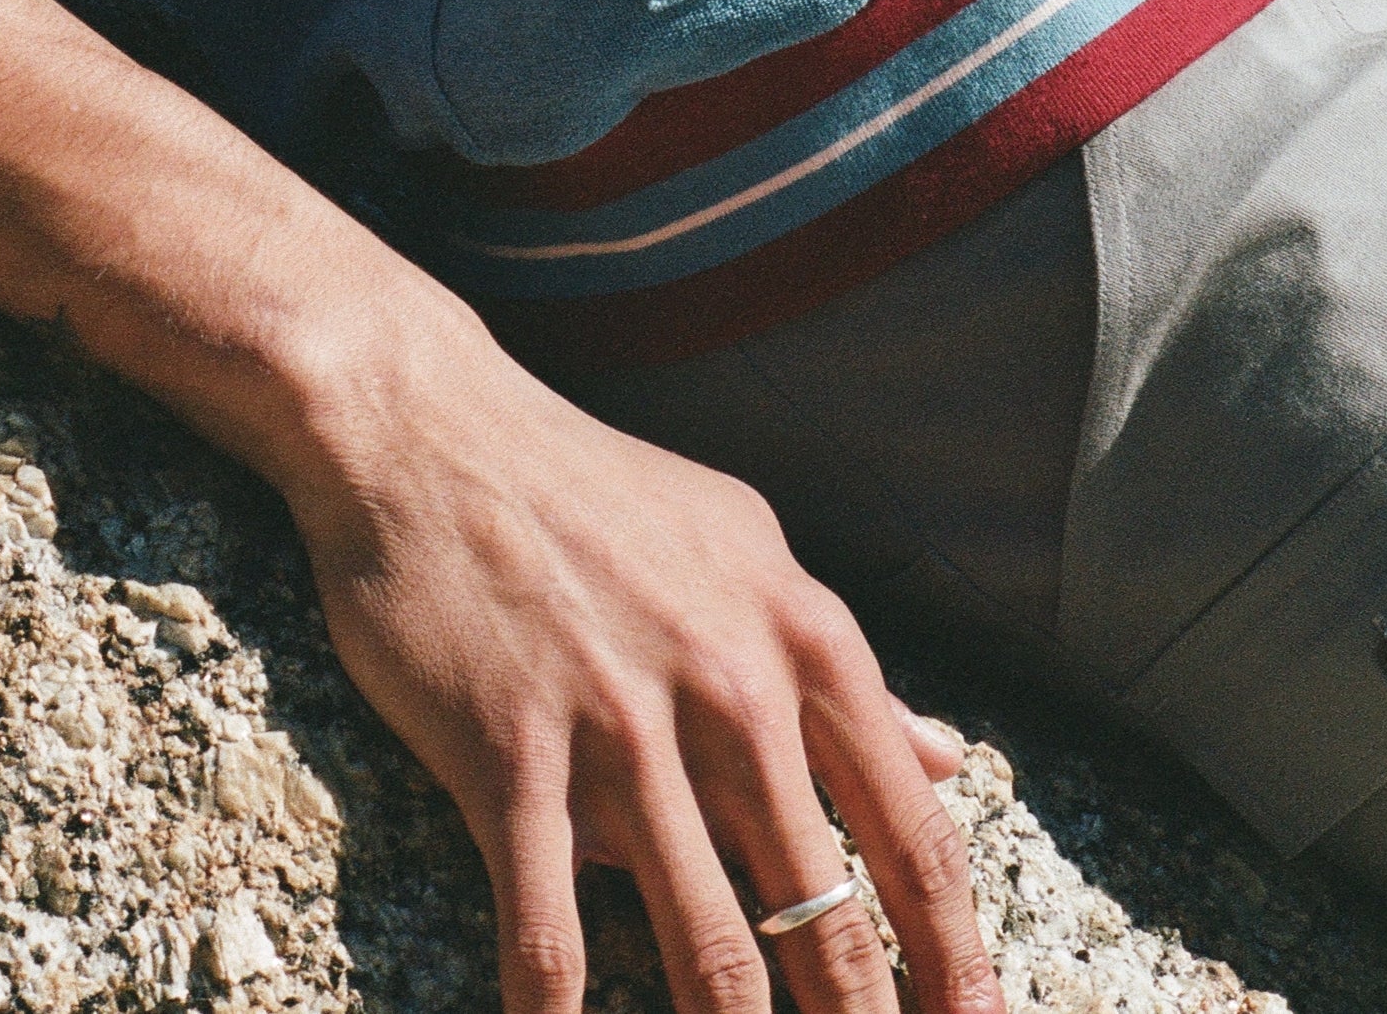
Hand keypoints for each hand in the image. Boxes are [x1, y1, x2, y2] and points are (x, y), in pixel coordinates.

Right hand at [279, 324, 999, 1013]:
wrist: (430, 429)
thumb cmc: (595, 497)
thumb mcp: (744, 549)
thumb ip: (844, 667)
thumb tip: (946, 756)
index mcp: (802, 638)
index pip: (909, 834)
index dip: (956, 958)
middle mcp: (731, 687)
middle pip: (825, 911)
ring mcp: (620, 726)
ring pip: (709, 945)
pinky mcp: (511, 756)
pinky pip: (549, 932)